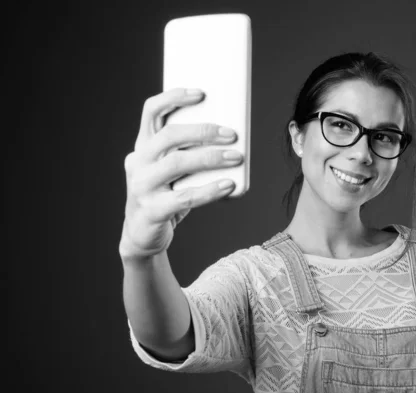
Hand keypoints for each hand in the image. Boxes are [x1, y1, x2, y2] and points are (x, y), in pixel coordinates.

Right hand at [119, 88, 242, 258]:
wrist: (143, 234)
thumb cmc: (166, 194)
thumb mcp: (172, 170)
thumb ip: (189, 152)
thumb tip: (231, 137)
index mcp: (143, 145)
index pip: (151, 111)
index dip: (174, 97)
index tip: (202, 93)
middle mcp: (138, 162)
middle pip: (169, 136)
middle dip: (203, 131)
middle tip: (232, 134)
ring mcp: (141, 187)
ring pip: (176, 163)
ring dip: (210, 158)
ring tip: (237, 157)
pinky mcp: (151, 210)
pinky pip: (184, 197)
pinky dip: (209, 190)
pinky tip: (228, 185)